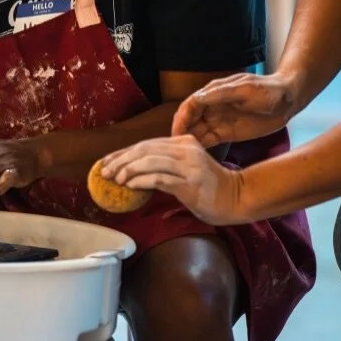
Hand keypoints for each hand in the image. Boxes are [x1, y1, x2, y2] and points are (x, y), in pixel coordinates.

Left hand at [100, 136, 244, 225]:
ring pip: (150, 161)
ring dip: (128, 170)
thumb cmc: (208, 186)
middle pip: (145, 149)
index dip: (123, 152)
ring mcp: (189, 165)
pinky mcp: (190, 182)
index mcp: (182, 142)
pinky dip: (142, 181)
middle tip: (104, 171)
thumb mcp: (185, 167)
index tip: (106, 162)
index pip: (146, 144)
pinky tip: (130, 186)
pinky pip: (160, 179)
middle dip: (121, 160)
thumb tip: (131, 170)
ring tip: (115, 179)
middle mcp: (185, 149)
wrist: (236, 198)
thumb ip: (164, 164)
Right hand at [171, 73, 295, 145]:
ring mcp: (218, 120)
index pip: (190, 105)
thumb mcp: (245, 89)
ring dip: (187, 141)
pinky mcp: (226, 133)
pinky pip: (208, 140)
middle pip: (189, 119)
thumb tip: (197, 99)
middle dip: (180, 131)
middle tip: (174, 149)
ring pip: (196, 131)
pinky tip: (194, 157)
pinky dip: (199, 147)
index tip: (177, 131)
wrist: (288, 100)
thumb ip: (221, 94)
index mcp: (214, 92)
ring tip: (181, 157)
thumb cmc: (268, 90)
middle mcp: (212, 106)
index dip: (181, 118)